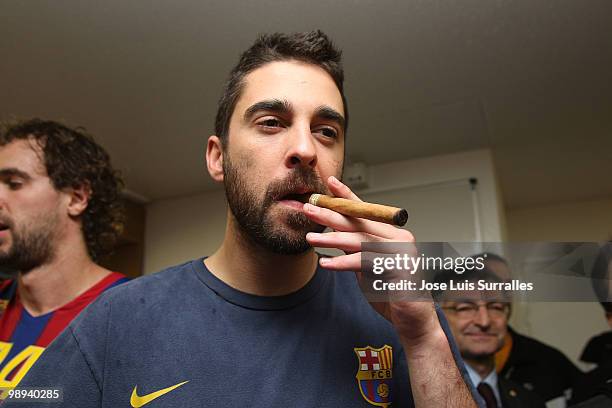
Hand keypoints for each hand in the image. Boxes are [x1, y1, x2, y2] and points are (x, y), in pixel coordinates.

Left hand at [304, 176, 440, 345]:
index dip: (348, 197)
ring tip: (310, 238)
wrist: (414, 322)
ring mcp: (401, 251)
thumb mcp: (367, 268)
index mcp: (393, 234)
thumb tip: (333, 235)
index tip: (330, 184)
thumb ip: (356, 250)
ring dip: (331, 238)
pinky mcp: (399, 268)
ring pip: (360, 240)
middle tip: (309, 207)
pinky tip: (326, 264)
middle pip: (360, 222)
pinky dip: (343, 263)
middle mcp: (399, 237)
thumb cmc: (390, 294)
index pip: (367, 212)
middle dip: (332, 214)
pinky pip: (365, 262)